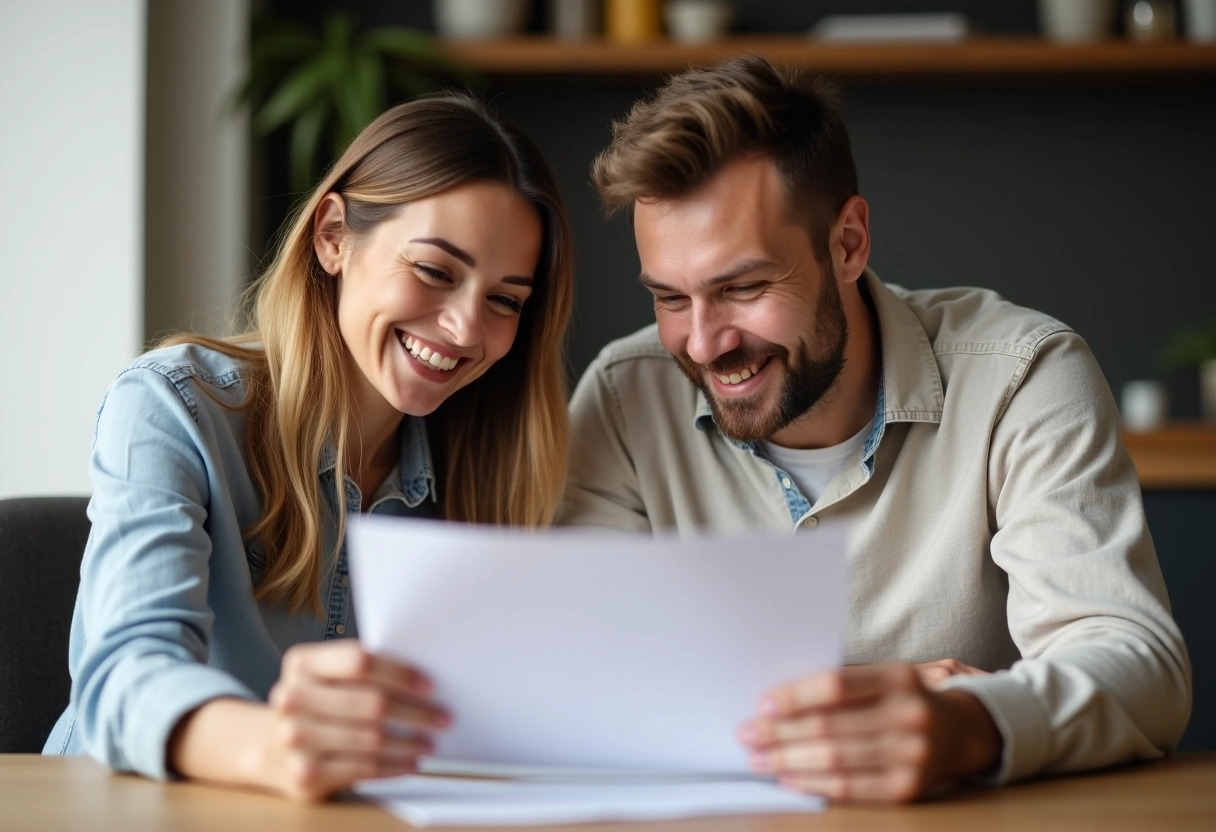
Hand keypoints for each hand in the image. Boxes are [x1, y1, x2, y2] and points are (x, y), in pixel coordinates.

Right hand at [262, 641, 449, 800]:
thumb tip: (422, 680)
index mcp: (302, 663)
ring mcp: (295, 737)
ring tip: (430, 742)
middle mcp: (292, 698)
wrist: (271, 745)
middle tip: (442, 717)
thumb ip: (361, 671)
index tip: (428, 685)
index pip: (360, 661)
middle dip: (415, 712)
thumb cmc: (315, 703)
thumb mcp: (326, 676)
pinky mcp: (305, 772)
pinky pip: (363, 768)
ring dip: (409, 742)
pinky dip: (394, 766)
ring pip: (371, 739)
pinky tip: (409, 762)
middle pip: (371, 703)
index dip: (399, 672)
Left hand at [739, 663, 1001, 803]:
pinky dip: (812, 784)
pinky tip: (787, 778)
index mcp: (899, 677)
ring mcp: (913, 755)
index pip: (836, 685)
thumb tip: (775, 701)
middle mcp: (910, 714)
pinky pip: (850, 788)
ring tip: (757, 758)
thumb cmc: (901, 698)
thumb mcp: (882, 677)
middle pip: (830, 725)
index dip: (795, 696)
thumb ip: (840, 684)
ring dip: (787, 760)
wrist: (959, 732)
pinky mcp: (908, 789)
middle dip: (779, 732)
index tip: (762, 705)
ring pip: (835, 760)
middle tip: (746, 734)